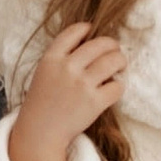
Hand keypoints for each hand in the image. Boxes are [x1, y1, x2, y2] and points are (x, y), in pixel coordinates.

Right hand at [7, 21, 123, 160]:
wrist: (40, 132)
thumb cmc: (42, 102)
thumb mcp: (44, 72)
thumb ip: (62, 57)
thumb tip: (90, 41)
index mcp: (51, 58)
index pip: (74, 31)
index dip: (87, 28)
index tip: (92, 31)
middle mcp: (67, 68)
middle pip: (101, 44)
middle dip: (112, 45)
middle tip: (114, 51)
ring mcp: (82, 85)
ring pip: (114, 61)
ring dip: (120, 61)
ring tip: (119, 66)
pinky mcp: (95, 102)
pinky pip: (118, 86)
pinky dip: (118, 86)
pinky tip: (112, 89)